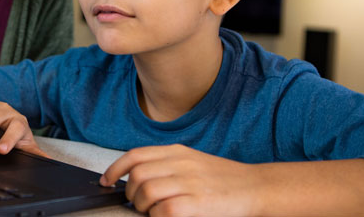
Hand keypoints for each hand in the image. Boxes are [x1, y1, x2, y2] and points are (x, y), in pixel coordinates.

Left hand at [100, 144, 257, 216]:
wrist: (257, 188)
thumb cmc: (224, 180)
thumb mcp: (192, 163)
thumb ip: (166, 167)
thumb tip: (137, 179)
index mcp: (177, 152)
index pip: (135, 156)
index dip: (115, 169)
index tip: (106, 181)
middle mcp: (180, 164)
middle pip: (137, 176)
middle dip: (130, 193)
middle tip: (138, 204)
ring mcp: (188, 183)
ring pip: (146, 193)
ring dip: (143, 207)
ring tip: (153, 213)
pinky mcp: (196, 204)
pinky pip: (163, 211)